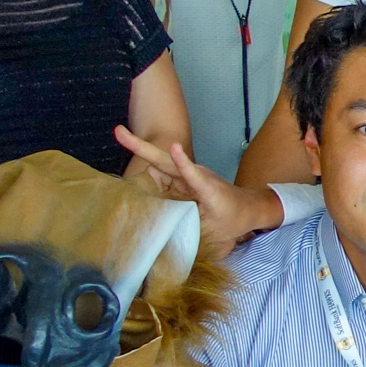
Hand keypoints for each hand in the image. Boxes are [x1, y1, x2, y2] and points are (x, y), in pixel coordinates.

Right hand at [114, 126, 281, 258]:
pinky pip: (158, 176)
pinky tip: (131, 154)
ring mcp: (185, 177)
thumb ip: (191, 228)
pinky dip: (144, 173)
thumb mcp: (214, 229)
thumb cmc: (232, 219)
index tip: (174, 147)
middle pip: (163, 161)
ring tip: (120, 140)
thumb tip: (162, 234)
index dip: (182, 162)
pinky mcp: (180, 181)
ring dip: (140, 159)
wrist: (246, 208)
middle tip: (119, 132)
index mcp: (207, 189)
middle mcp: (194, 176)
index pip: (193, 174)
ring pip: (157, 167)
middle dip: (142, 147)